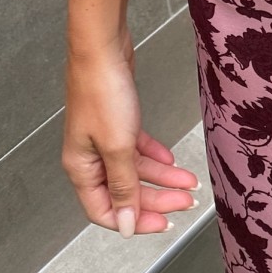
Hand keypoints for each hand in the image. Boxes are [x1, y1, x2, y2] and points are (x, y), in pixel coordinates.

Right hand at [63, 29, 201, 236]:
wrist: (103, 47)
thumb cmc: (102, 91)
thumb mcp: (117, 146)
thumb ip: (124, 186)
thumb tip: (125, 225)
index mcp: (82, 168)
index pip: (104, 211)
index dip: (133, 221)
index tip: (164, 223)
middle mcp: (89, 157)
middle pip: (124, 191)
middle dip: (156, 199)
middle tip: (186, 201)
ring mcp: (103, 138)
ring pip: (134, 169)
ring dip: (162, 177)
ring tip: (189, 182)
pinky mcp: (117, 120)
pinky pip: (137, 147)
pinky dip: (154, 155)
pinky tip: (171, 160)